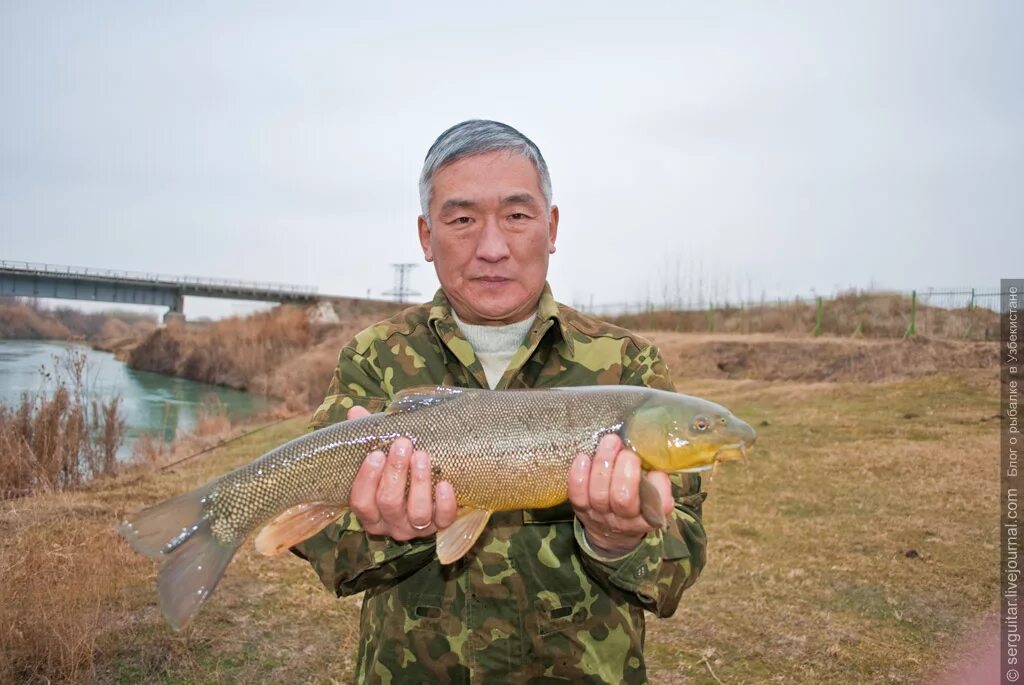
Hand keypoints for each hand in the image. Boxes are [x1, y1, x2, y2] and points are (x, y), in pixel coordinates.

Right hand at [346, 405, 457, 540]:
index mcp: (369, 512)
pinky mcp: (440, 525)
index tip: (376, 454)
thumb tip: (355, 413)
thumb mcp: (380, 454)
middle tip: (403, 445)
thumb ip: (367, 436)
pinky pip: (443, 519)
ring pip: (416, 512)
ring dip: (419, 483)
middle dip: (396, 473)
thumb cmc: (395, 469)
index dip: (367, 480)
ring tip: (422, 456)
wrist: (427, 485)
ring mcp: (415, 527)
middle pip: (389, 503)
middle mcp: (390, 524)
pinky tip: (445, 483)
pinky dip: (445, 503)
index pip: (361, 502)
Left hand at [568, 433, 673, 555]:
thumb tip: (653, 454)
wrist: (611, 532)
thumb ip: (656, 479)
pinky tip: (583, 457)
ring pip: (599, 493)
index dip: (659, 486)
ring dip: (603, 463)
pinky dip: (579, 474)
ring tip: (609, 442)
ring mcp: (600, 515)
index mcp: (649, 516)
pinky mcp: (581, 509)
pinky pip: (577, 494)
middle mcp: (625, 519)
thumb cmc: (636, 504)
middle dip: (624, 469)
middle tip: (626, 450)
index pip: (659, 505)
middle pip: (622, 498)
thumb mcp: (653, 496)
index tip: (655, 469)